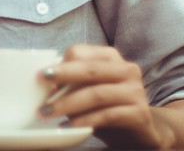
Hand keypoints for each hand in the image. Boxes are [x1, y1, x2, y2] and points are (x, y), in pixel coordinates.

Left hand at [37, 44, 183, 149]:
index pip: (81, 52)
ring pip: (96, 94)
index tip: (40, 77)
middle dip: (62, 77)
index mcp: (111, 58)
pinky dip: (85, 121)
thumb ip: (72, 84)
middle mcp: (127, 70)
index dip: (60, 64)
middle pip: (89, 69)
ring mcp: (135, 91)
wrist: (143, 131)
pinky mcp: (139, 113)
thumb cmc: (109, 107)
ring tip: (47, 113)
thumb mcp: (89, 91)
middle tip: (40, 86)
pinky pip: (107, 115)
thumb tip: (43, 85)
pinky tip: (69, 127)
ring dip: (68, 104)